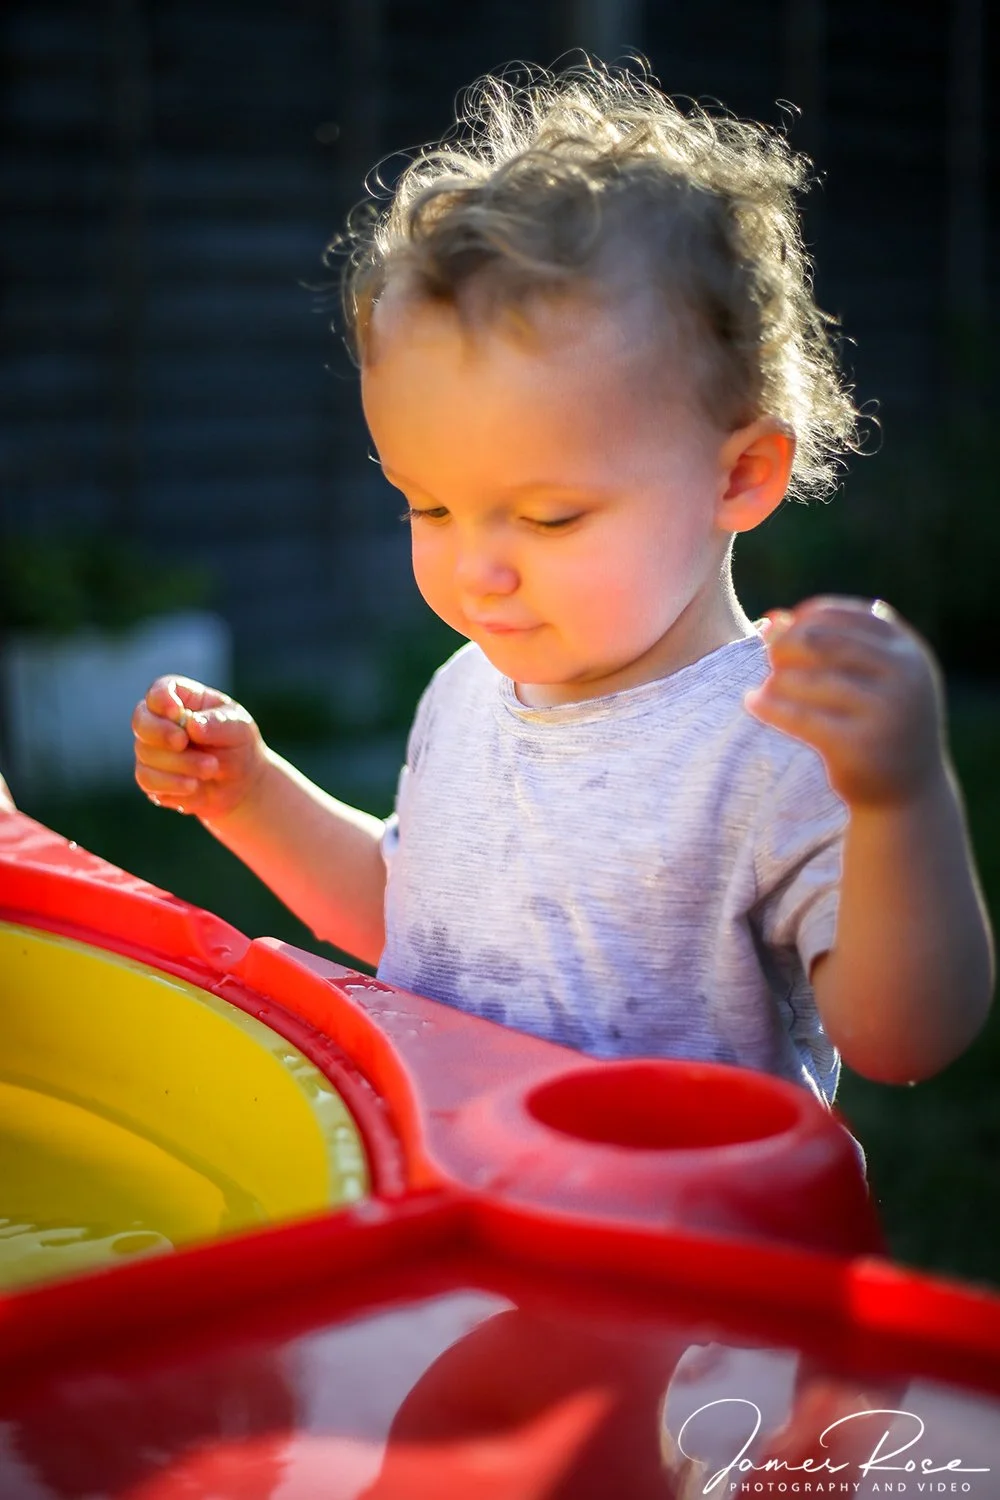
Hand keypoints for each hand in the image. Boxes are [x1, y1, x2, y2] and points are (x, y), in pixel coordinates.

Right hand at [133, 675, 267, 820]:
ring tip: (211, 768)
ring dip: (180, 763)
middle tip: (183, 742)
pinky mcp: (150, 778)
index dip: (161, 699)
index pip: (159, 691)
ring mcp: (151, 750)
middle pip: (141, 720)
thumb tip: (192, 725)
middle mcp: (159, 721)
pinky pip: (148, 780)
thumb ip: (218, 723)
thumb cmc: (238, 745)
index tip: (175, 712)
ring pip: (146, 753)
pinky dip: (172, 784)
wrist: (240, 783)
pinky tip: (194, 785)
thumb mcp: (239, 728)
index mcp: (182, 698)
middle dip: (160, 732)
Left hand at [744, 596, 946, 807]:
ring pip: (808, 679)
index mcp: (907, 651)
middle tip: (770, 659)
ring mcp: (884, 711)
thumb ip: (827, 644)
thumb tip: (772, 619)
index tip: (784, 632)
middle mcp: (902, 676)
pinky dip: (770, 706)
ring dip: (777, 679)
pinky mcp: (858, 745)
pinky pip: (800, 717)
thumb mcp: (868, 679)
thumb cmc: (878, 723)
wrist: (909, 792)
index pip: (843, 615)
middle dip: (785, 645)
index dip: (805, 618)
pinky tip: (752, 701)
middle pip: (821, 641)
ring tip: (767, 686)